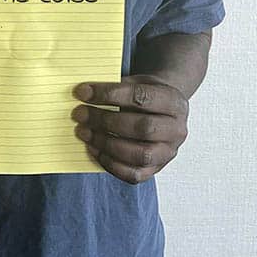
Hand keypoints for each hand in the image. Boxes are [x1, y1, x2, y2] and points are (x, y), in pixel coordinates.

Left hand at [72, 75, 188, 183]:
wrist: (165, 111)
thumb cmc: (147, 94)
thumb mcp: (138, 81)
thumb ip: (117, 86)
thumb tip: (85, 93)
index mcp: (174, 102)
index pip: (141, 97)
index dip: (109, 94)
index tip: (83, 92)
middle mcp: (176, 130)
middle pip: (142, 128)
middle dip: (105, 121)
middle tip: (79, 114)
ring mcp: (168, 152)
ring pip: (139, 154)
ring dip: (105, 143)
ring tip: (83, 132)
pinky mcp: (156, 169)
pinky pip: (134, 175)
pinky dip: (110, 164)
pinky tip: (93, 149)